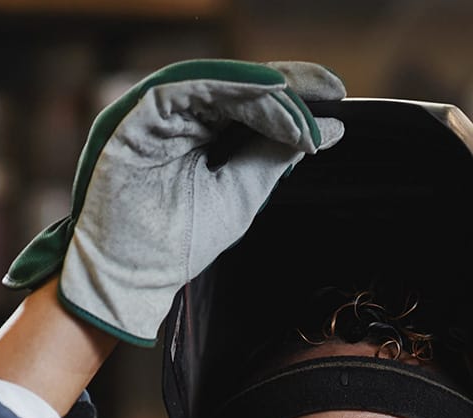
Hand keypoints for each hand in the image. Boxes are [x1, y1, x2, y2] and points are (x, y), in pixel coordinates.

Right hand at [3, 59, 344, 344]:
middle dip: (286, 88)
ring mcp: (156, 115)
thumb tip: (331, 130)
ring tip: (301, 109)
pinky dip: (225, 90)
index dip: (294, 95)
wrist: (135, 279)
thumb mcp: (242, 195)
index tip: (338, 95)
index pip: (252, 101)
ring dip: (263, 92)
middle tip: (330, 94)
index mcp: (203, 132)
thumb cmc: (179, 242)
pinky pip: (182, 89)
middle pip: (238, 85)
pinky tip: (265, 99)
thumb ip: (277, 158)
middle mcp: (180, 116)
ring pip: (216, 83)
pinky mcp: (135, 118)